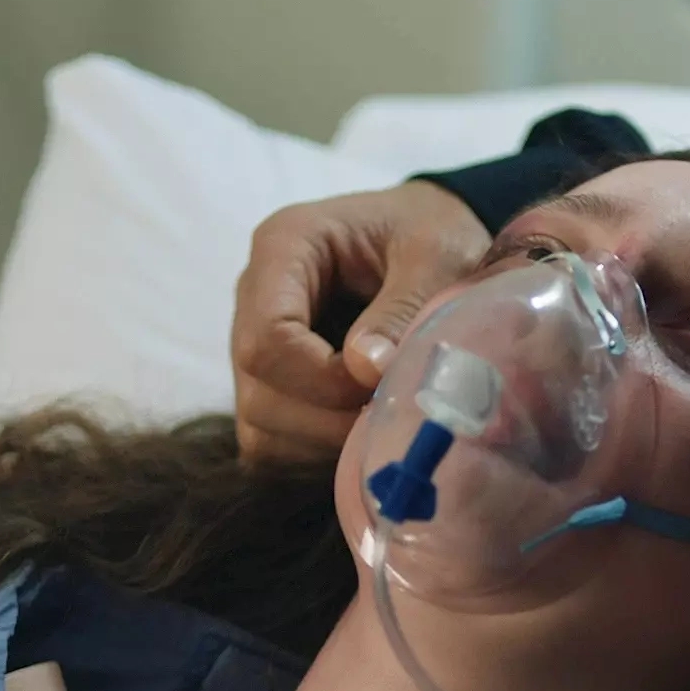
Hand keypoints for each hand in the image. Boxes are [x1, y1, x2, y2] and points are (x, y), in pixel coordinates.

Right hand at [231, 181, 490, 460]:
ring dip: (322, 445)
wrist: (434, 239)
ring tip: (382, 425)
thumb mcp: (436, 254)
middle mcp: (253, 298)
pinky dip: (317, 456)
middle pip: (257, 392)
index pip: (267, 338)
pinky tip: (365, 437)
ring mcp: (255, 347)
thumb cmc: (435, 233)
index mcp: (283, 247)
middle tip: (391, 417)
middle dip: (326, 421)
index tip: (380, 387)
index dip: (322, 381)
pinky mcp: (272, 386)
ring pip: (259, 428)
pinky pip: (272, 446)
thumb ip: (403, 307)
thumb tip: (364, 370)